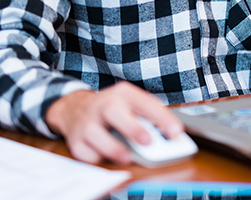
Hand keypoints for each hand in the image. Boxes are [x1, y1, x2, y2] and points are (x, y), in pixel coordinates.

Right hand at [45, 81, 184, 165]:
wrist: (75, 108)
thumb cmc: (112, 108)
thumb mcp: (131, 104)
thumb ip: (149, 117)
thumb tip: (170, 136)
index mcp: (123, 93)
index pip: (144, 102)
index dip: (161, 117)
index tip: (175, 131)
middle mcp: (103, 104)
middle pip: (114, 112)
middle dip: (132, 128)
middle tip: (148, 141)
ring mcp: (87, 122)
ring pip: (95, 133)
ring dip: (113, 148)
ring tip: (128, 157)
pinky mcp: (75, 140)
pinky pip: (85, 152)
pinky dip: (96, 157)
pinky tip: (103, 155)